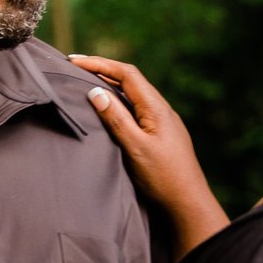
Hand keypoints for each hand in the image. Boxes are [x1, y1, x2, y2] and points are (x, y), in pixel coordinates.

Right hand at [68, 54, 230, 256]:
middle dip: (102, 69)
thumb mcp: (135, 147)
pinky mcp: (159, 132)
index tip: (74, 61)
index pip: (126, 74)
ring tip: (84, 81)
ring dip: (109, 84)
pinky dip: (117, 101)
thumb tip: (96, 91)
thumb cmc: (163, 177)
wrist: (187, 201)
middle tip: (74, 66)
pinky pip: (135, 107)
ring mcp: (161, 120)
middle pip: (129, 80)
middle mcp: (160, 109)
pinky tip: (106, 107)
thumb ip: (116, 119)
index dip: (100, 64)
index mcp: (156, 107)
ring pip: (132, 94)